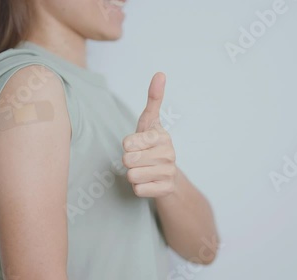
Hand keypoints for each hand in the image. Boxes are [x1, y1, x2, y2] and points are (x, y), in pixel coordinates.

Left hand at [122, 72, 176, 197]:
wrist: (168, 178)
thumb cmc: (152, 147)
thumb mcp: (150, 123)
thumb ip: (154, 99)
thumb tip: (160, 73)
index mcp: (162, 135)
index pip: (127, 142)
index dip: (127, 146)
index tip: (138, 146)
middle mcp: (169, 152)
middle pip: (127, 160)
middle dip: (129, 162)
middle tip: (140, 161)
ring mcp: (169, 172)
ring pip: (131, 175)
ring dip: (133, 176)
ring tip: (145, 171)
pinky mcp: (166, 189)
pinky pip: (138, 190)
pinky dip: (139, 189)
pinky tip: (149, 183)